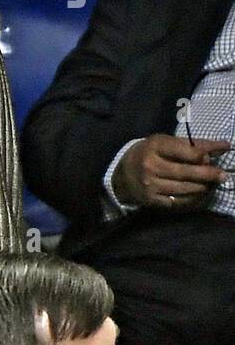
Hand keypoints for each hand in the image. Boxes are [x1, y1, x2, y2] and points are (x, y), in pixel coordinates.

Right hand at [111, 134, 228, 208]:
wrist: (121, 175)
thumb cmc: (149, 154)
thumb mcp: (166, 143)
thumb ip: (194, 144)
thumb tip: (225, 146)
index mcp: (155, 146)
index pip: (188, 152)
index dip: (205, 155)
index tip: (214, 156)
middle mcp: (151, 165)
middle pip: (187, 172)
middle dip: (209, 174)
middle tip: (223, 176)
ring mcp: (150, 184)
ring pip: (185, 189)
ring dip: (203, 188)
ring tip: (211, 185)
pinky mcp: (151, 200)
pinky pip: (178, 202)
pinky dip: (193, 199)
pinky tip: (199, 195)